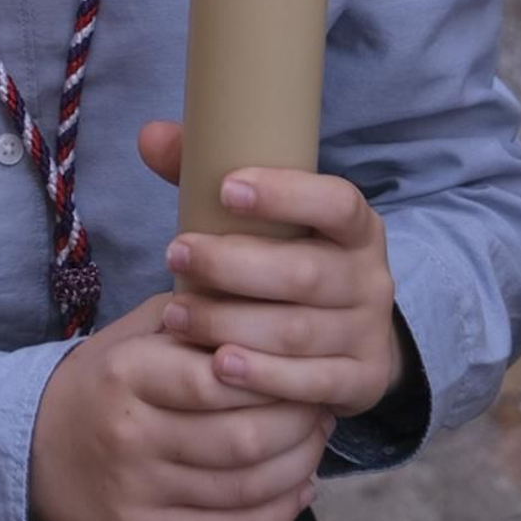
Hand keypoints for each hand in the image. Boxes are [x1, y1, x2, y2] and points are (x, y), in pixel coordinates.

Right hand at [28, 292, 331, 520]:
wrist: (29, 447)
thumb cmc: (100, 381)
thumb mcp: (132, 333)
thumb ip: (192, 313)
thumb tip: (266, 298)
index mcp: (130, 371)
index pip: (219, 378)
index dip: (275, 377)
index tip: (307, 366)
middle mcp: (132, 431)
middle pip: (241, 438)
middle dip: (298, 426)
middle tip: (324, 408)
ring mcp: (136, 487)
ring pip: (240, 488)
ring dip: (296, 468)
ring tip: (316, 443)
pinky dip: (273, 515)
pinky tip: (299, 492)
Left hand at [140, 119, 400, 417]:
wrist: (350, 334)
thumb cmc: (289, 258)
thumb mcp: (269, 220)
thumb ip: (209, 175)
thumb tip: (150, 136)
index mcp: (356, 227)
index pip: (336, 203)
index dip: (286, 195)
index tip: (225, 188)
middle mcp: (370, 278)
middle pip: (305, 273)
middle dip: (232, 266)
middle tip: (175, 256)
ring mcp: (368, 334)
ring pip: (298, 332)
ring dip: (231, 324)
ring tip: (176, 316)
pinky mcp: (360, 383)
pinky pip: (312, 384)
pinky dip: (264, 378)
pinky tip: (220, 367)